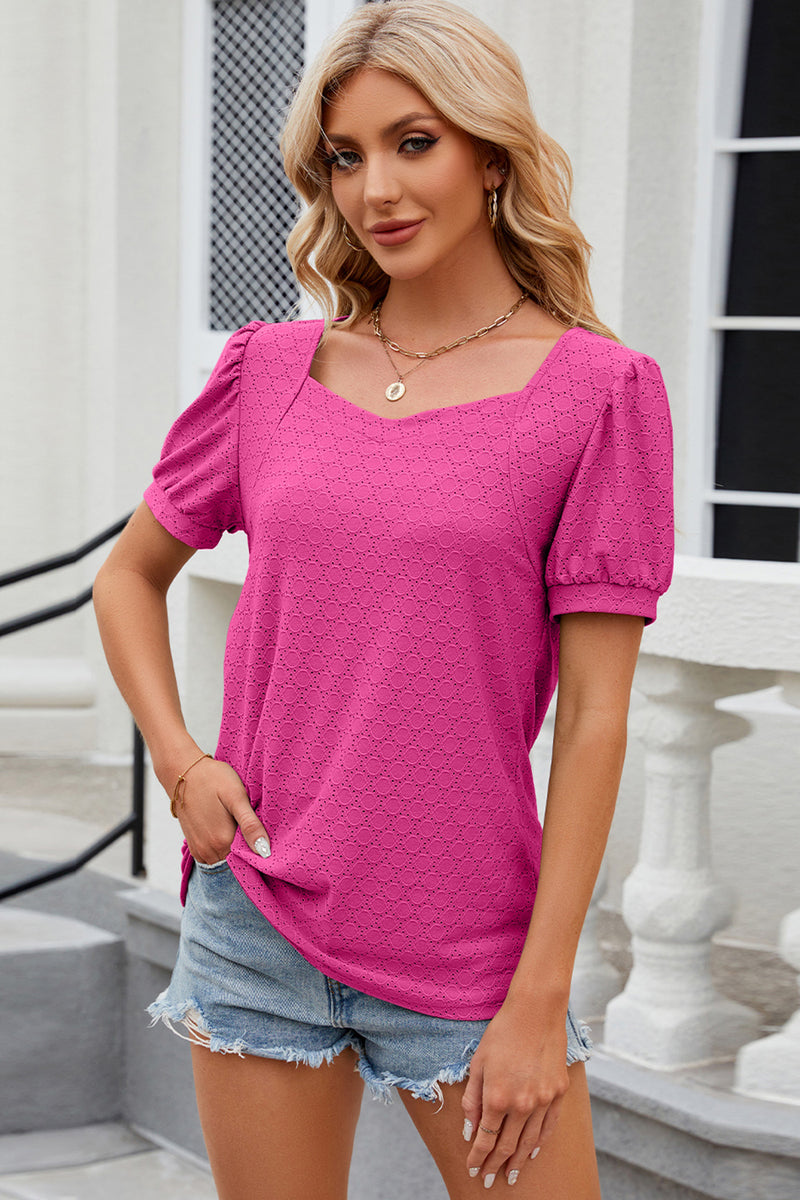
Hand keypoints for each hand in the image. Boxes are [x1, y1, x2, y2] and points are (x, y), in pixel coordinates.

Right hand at [169, 756, 270, 864]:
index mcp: (223, 841)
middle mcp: (209, 851)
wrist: (184, 772)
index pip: (248, 858)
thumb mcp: (237, 797)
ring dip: (232, 848)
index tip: (263, 834)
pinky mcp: (193, 845)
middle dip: (246, 849)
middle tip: (251, 826)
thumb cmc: (213, 779)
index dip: (258, 849)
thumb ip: (250, 825)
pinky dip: (221, 847)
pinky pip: (212, 856)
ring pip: (224, 859)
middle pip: (236, 860)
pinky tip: (225, 829)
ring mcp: (199, 850)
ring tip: (237, 826)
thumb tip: (265, 852)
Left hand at [462, 994, 569, 1187]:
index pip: (486, 1138)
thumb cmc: (502, 1033)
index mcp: (497, 1097)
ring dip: (518, 1161)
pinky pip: (549, 1127)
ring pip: (529, 1141)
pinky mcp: (559, 1093)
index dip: (478, 1157)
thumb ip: (472, 1100)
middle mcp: (522, 1104)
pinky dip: (540, 1143)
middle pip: (507, 1145)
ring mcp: (544, 1100)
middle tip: (489, 1180)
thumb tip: (470, 1130)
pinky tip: (532, 1152)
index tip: (473, 1169)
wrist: (536, 1012)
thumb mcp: (478, 1063)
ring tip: (511, 1174)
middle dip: (495, 1165)